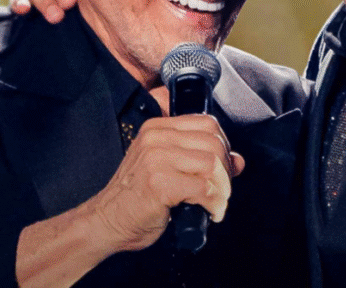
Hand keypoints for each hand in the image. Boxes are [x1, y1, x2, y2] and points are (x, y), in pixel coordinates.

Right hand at [87, 114, 244, 251]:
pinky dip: (214, 204)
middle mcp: (156, 138)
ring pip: (211, 164)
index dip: (223, 145)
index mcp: (157, 129)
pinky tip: (210, 212)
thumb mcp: (167, 170)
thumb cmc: (135, 198)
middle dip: (225, 169)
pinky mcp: (160, 183)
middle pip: (213, 142)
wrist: (107, 221)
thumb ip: (200, 160)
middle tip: (222, 189)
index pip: (207, 123)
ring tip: (217, 202)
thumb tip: (238, 161)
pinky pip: (204, 189)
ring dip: (222, 188)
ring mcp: (156, 159)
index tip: (223, 166)